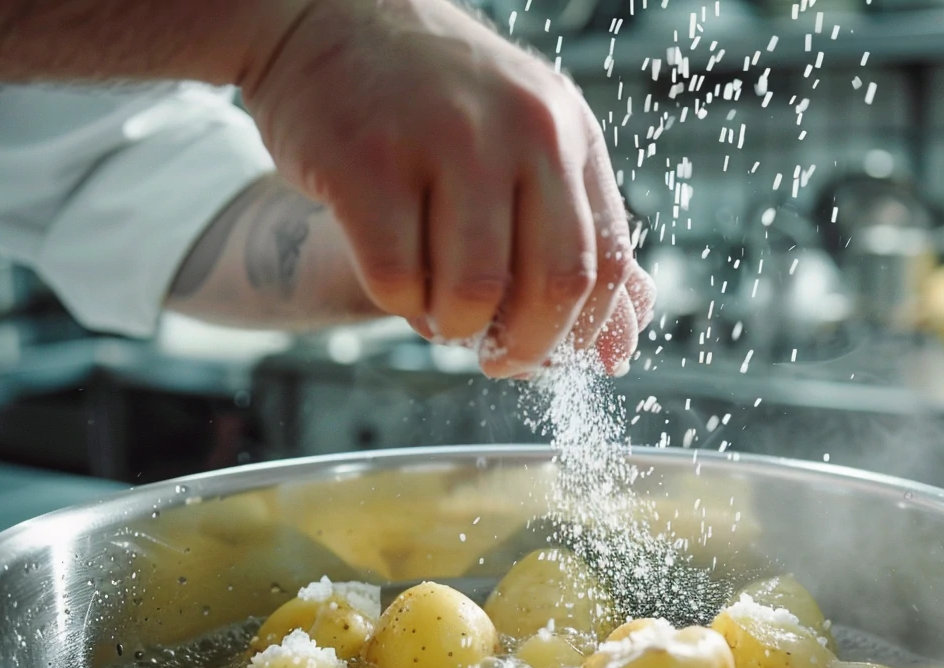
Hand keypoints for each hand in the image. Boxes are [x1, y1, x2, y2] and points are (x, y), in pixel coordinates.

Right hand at [241, 0, 653, 376]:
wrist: (323, 18)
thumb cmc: (430, 102)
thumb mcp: (524, 141)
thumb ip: (576, 236)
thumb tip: (619, 351)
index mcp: (568, 130)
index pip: (610, 261)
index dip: (583, 332)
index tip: (546, 355)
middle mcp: (521, 128)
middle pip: (556, 284)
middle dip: (527, 346)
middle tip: (495, 359)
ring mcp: (445, 139)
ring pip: (474, 291)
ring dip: (455, 327)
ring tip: (438, 312)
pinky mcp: (366, 161)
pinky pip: (398, 279)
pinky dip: (400, 305)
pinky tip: (397, 282)